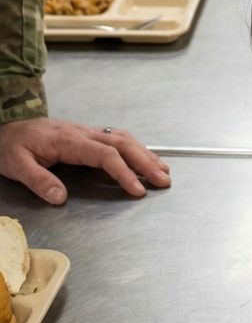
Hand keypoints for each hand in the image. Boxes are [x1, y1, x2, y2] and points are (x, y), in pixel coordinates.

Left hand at [0, 118, 170, 204]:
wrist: (6, 125)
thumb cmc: (11, 145)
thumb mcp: (16, 164)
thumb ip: (38, 180)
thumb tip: (60, 198)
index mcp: (69, 140)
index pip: (105, 155)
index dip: (124, 172)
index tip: (136, 190)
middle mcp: (83, 133)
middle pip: (122, 144)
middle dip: (146, 162)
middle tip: (164, 180)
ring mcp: (86, 132)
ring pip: (123, 138)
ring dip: (145, 153)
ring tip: (162, 170)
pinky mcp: (86, 135)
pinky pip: (117, 138)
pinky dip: (135, 147)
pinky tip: (143, 156)